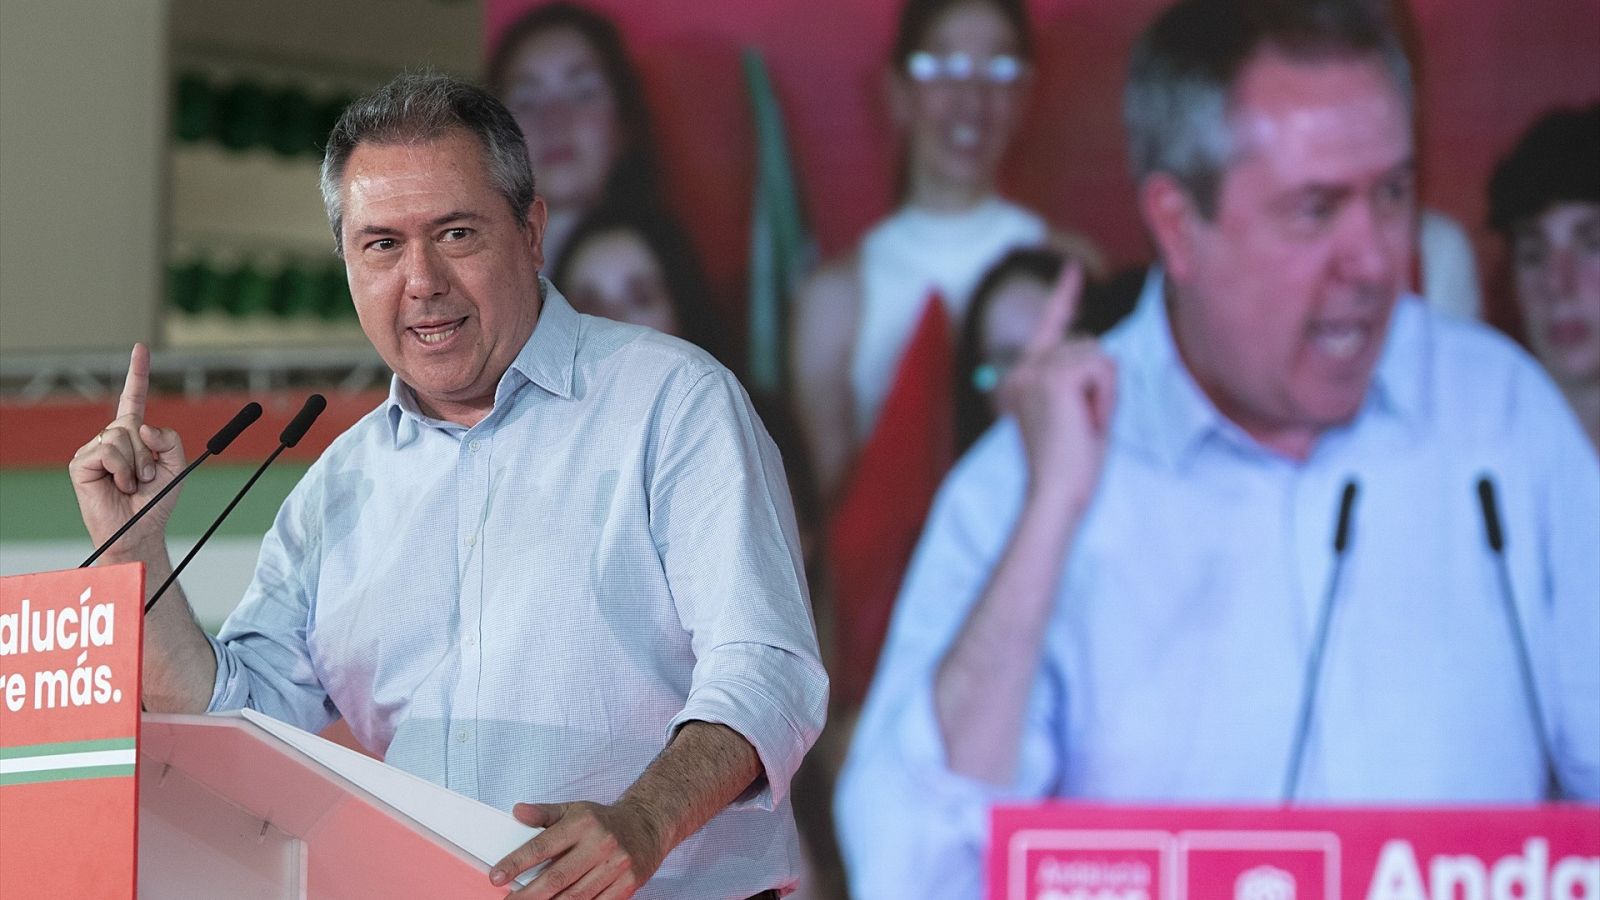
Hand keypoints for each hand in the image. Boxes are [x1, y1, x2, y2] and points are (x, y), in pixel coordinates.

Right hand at [68, 344, 186, 556]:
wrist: (140, 529)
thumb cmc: (156, 500)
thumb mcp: (177, 466)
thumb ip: (170, 439)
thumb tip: (142, 425)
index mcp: (134, 435)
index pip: (133, 398)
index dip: (137, 373)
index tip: (141, 348)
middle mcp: (111, 438)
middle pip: (131, 422)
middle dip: (148, 451)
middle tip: (147, 476)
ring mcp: (93, 449)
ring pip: (120, 435)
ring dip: (136, 463)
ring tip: (133, 483)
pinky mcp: (80, 463)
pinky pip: (107, 451)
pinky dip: (121, 470)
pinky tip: (118, 486)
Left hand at [491, 799, 666, 899]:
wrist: (648, 826)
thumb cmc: (604, 821)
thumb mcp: (574, 809)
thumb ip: (544, 814)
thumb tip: (517, 812)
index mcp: (583, 823)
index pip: (543, 845)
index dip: (516, 863)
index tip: (497, 876)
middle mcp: (600, 843)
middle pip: (556, 877)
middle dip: (528, 895)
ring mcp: (615, 866)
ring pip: (575, 897)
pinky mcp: (627, 884)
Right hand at [996, 263, 1116, 509]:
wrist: (1054, 493)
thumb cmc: (1068, 466)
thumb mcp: (1069, 414)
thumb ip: (1073, 382)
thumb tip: (1096, 356)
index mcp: (1022, 377)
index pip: (1049, 325)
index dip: (1064, 295)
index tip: (1073, 269)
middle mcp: (1023, 369)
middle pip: (1088, 344)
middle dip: (1101, 383)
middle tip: (1086, 424)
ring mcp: (1035, 370)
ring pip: (1099, 356)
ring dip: (1105, 392)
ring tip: (1085, 425)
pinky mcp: (1054, 377)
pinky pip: (1103, 368)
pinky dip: (1106, 397)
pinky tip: (1088, 421)